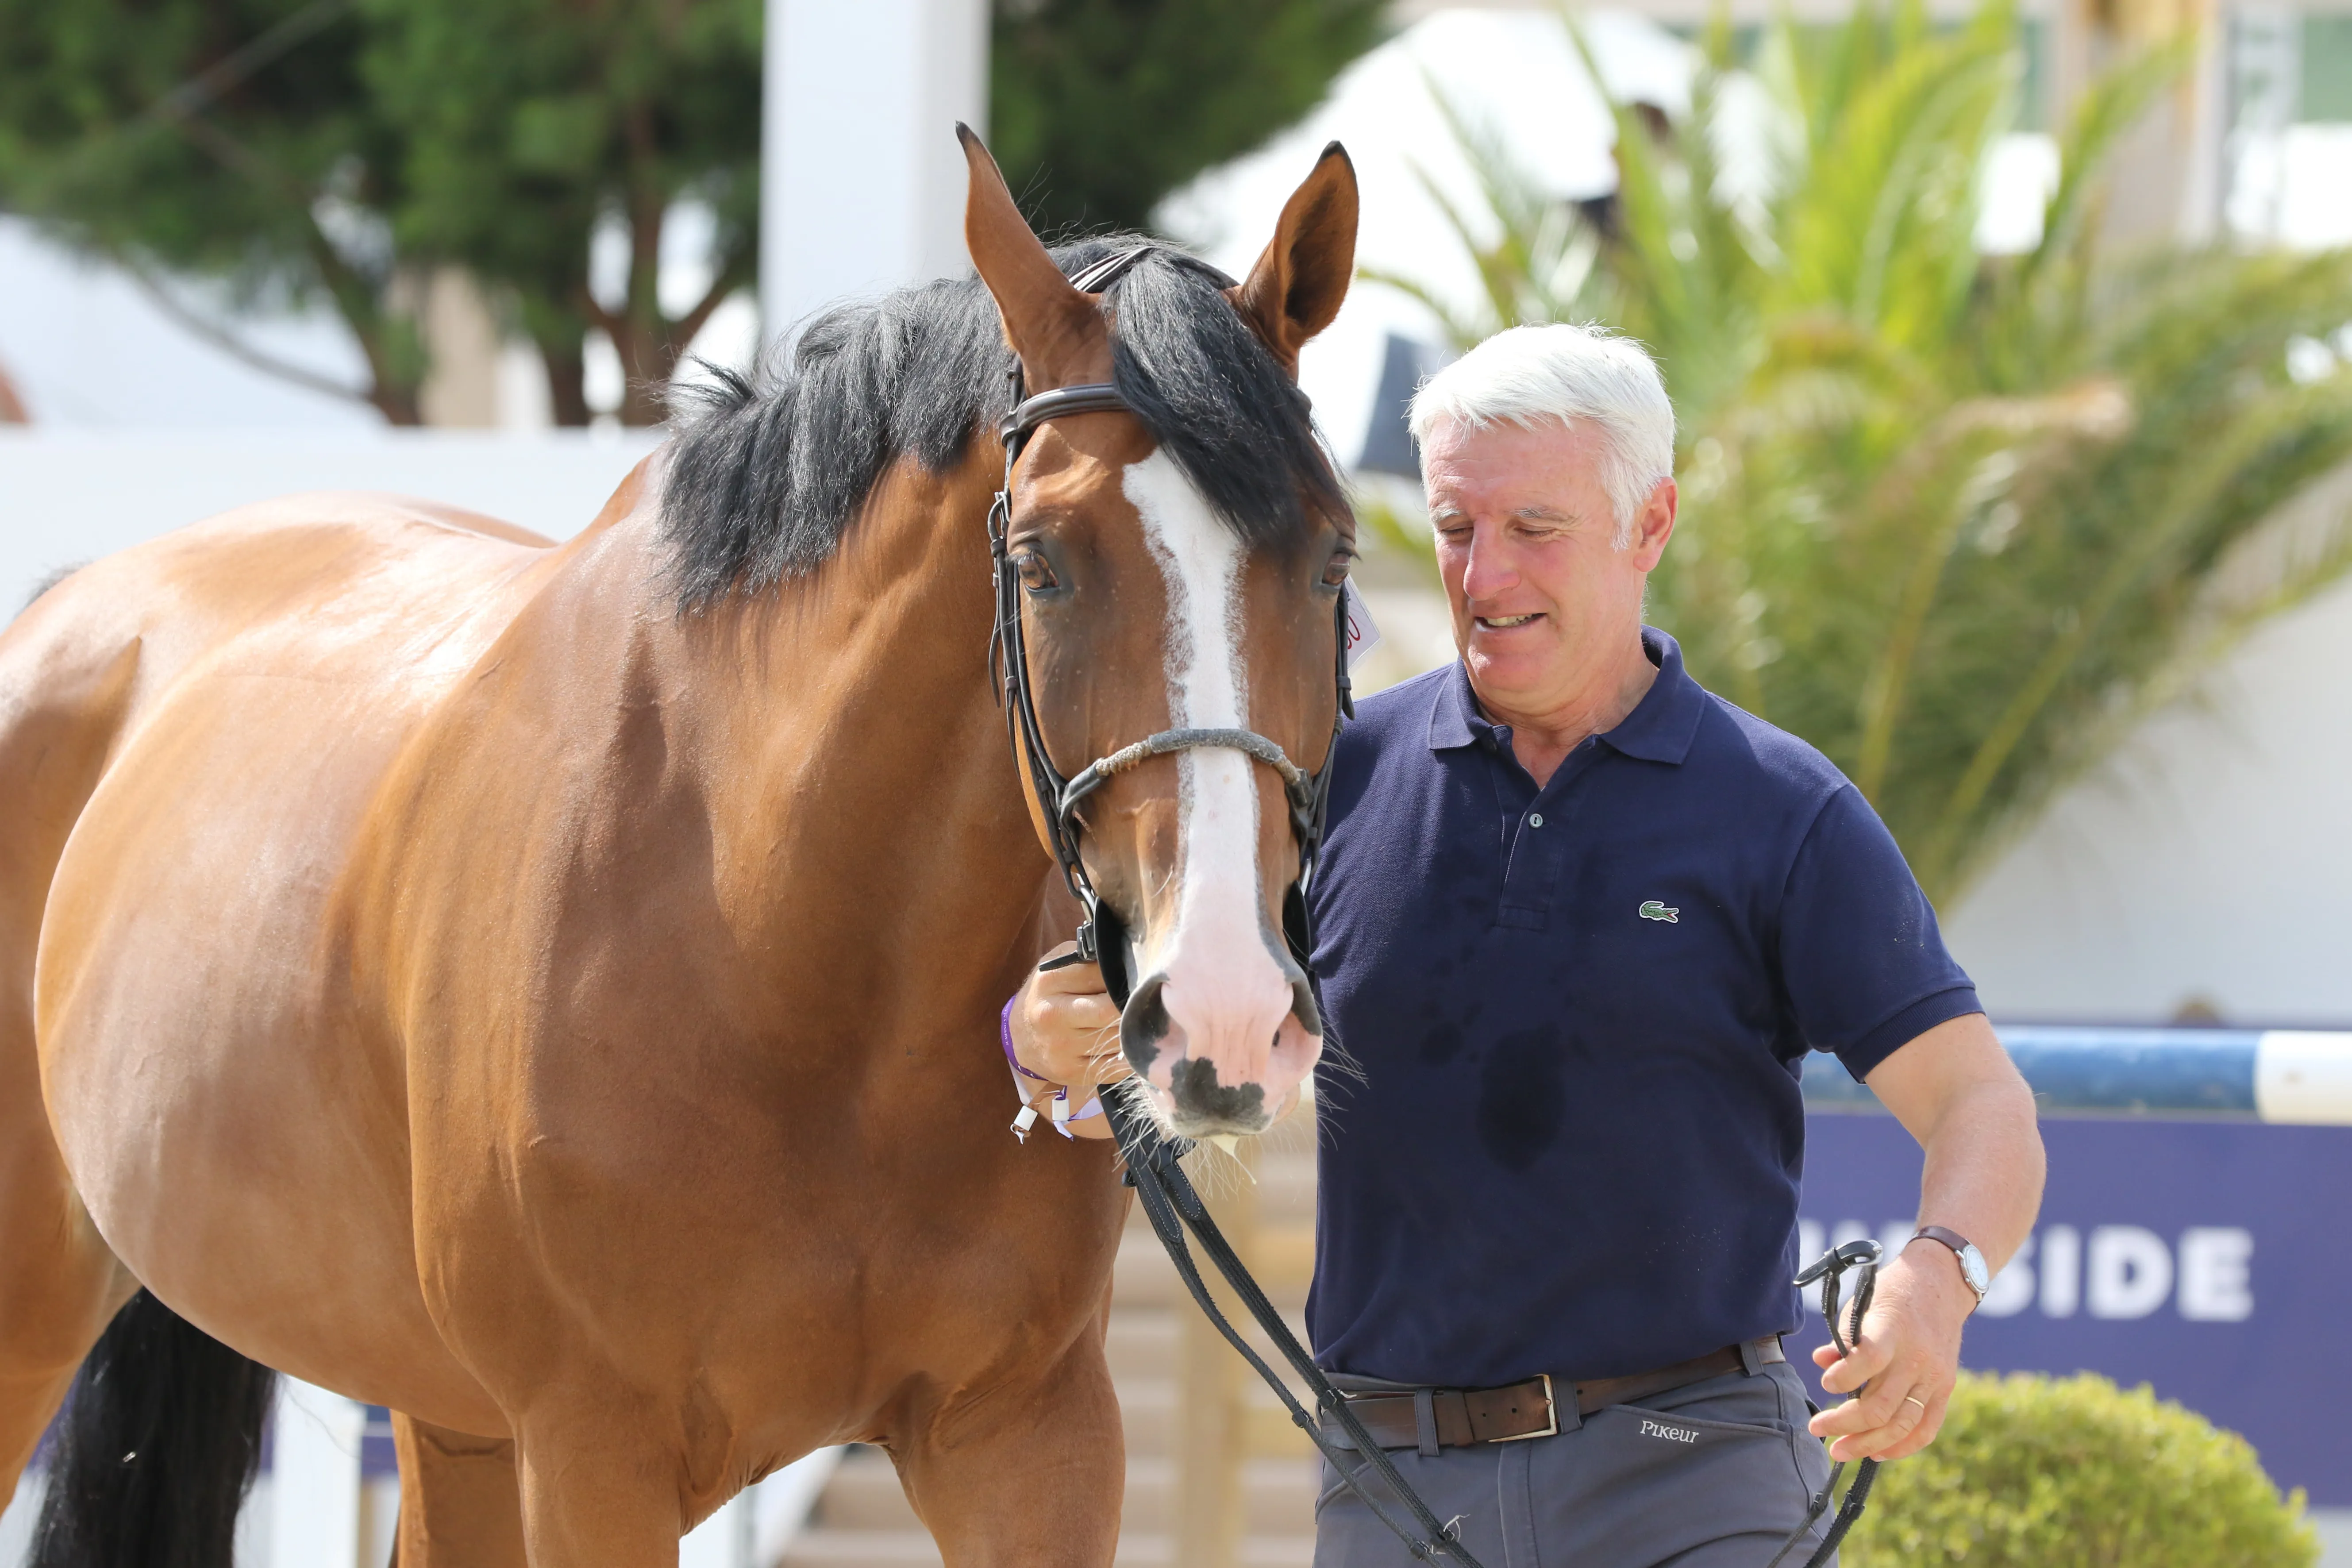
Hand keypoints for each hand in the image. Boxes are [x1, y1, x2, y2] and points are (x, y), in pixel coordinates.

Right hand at [1009, 943, 1128, 1095]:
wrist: (1020, 1036)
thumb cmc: (1049, 994)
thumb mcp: (1059, 965)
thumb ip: (1088, 959)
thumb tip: (1128, 959)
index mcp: (1050, 981)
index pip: (1101, 975)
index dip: (1124, 975)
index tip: (1136, 976)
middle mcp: (1053, 1016)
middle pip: (1110, 1011)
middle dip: (1131, 1006)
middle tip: (1146, 1001)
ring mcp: (1062, 1048)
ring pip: (1117, 1040)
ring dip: (1133, 1031)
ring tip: (1140, 1021)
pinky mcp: (1072, 1073)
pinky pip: (1115, 1067)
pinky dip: (1129, 1056)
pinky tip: (1130, 1044)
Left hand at [1806, 1241, 1974, 1461]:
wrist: (1942, 1284)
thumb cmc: (1892, 1293)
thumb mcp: (1863, 1303)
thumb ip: (1843, 1337)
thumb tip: (1821, 1362)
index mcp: (1892, 1330)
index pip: (1868, 1361)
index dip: (1842, 1379)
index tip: (1824, 1385)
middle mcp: (1917, 1358)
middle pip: (1881, 1406)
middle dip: (1844, 1424)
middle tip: (1816, 1429)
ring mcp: (1934, 1377)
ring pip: (1902, 1424)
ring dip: (1868, 1443)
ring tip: (1840, 1450)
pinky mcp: (1946, 1388)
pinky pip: (1927, 1428)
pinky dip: (1902, 1446)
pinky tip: (1877, 1453)